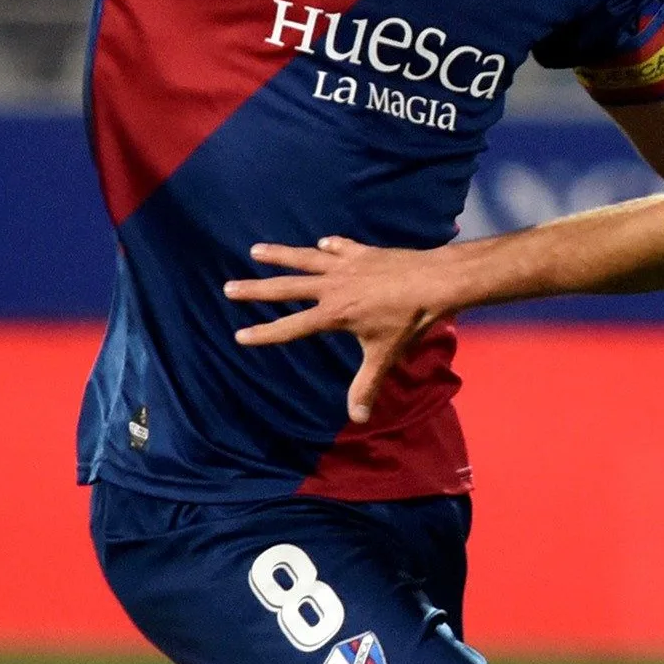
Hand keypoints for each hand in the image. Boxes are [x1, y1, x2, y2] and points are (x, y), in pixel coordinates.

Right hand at [224, 237, 460, 423]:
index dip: (264, 333)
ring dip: (280, 255)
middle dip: (256, 290)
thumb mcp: (385, 355)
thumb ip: (366, 385)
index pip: (291, 327)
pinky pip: (340, 247)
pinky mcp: (363, 252)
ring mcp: (346, 266)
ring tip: (255, 250)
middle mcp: (333, 287)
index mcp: (334, 314)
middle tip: (229, 288)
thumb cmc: (410, 320)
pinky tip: (322, 244)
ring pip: (305, 259)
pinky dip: (329, 246)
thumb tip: (358, 418)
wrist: (434, 281)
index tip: (239, 335)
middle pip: (286, 287)